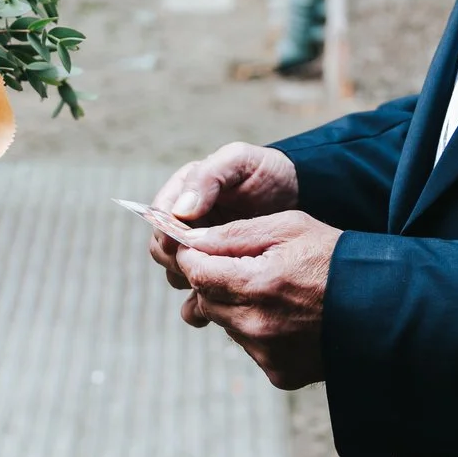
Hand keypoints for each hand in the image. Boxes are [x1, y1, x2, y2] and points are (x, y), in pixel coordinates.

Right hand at [146, 143, 298, 287]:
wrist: (298, 192)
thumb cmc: (267, 171)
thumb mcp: (238, 160)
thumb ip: (208, 178)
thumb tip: (180, 211)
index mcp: (184, 191)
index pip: (158, 217)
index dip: (164, 232)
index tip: (178, 244)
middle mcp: (186, 220)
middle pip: (161, 247)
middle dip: (175, 258)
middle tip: (198, 265)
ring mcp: (201, 244)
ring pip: (176, 269)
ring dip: (188, 278)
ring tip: (211, 280)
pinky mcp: (217, 265)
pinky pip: (198, 285)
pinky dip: (202, 294)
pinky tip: (220, 296)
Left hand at [174, 212, 339, 390]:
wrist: (384, 308)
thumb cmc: (336, 258)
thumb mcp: (288, 227)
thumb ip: (234, 234)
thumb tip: (191, 241)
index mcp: (258, 284)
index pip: (197, 273)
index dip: (193, 257)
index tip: (199, 248)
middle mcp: (257, 325)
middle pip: (206, 301)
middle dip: (214, 281)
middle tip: (243, 266)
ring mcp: (267, 354)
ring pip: (226, 324)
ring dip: (236, 305)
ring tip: (273, 291)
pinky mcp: (279, 373)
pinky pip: (249, 346)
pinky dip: (257, 330)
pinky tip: (287, 316)